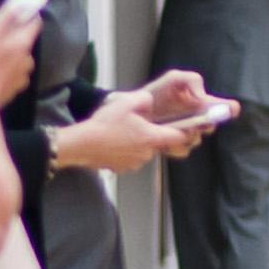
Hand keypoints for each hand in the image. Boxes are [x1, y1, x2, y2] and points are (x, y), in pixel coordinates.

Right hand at [0, 10, 41, 107]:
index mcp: (23, 46)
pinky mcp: (8, 90)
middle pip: (15, 40)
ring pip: (5, 56)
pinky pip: (1, 72)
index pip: (33, 24)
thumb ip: (6, 17)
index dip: (21, 15)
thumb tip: (21, 4)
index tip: (7, 12)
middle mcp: (26, 61)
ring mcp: (18, 77)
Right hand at [55, 91, 186, 173]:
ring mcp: (134, 163)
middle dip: (153, 134)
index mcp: (152, 138)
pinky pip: (130, 158)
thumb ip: (145, 100)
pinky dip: (126, 152)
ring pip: (144, 151)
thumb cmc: (105, 124)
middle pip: (159, 144)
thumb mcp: (127, 103)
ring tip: (122, 132)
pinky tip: (114, 142)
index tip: (188, 127)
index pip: (179, 137)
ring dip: (138, 143)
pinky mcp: (122, 169)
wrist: (81, 144)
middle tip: (139, 124)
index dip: (186, 131)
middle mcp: (147, 153)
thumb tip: (150, 102)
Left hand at [134, 70, 235, 155]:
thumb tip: (204, 97)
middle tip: (194, 121)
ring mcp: (186, 134)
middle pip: (211, 126)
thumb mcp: (174, 79)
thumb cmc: (155, 93)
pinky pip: (182, 150)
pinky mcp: (174, 146)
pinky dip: (174, 146)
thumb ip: (192, 80)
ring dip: (186, 136)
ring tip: (171, 128)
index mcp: (201, 103)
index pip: (224, 107)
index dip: (229, 109)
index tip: (228, 110)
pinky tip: (163, 138)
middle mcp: (197, 119)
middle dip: (203, 124)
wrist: (133, 111)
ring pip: (196, 140)